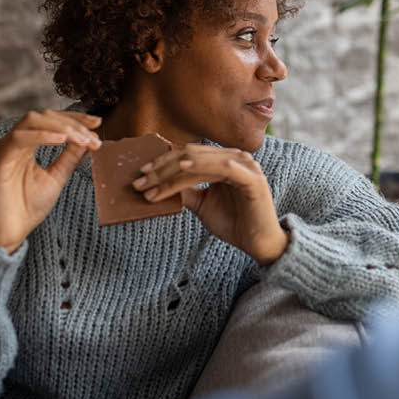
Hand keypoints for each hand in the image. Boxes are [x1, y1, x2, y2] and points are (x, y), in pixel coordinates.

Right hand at [0, 110, 102, 253]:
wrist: (9, 233)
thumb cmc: (28, 207)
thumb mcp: (57, 177)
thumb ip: (70, 157)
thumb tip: (89, 139)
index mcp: (28, 144)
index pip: (52, 120)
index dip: (75, 119)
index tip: (98, 123)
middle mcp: (16, 142)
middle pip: (44, 116)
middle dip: (72, 122)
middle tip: (94, 134)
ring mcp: (6, 148)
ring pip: (32, 121)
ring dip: (62, 127)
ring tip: (82, 138)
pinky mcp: (0, 159)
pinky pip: (19, 139)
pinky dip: (42, 136)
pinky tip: (62, 140)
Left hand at [133, 144, 288, 264]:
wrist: (259, 243)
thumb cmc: (234, 223)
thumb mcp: (202, 205)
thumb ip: (185, 191)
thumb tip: (157, 184)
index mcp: (224, 159)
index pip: (188, 154)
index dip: (163, 162)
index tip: (141, 175)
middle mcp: (235, 157)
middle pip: (190, 154)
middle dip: (162, 168)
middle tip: (139, 181)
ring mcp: (245, 164)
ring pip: (200, 160)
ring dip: (172, 171)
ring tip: (151, 183)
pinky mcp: (251, 177)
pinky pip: (222, 167)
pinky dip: (200, 166)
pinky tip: (181, 170)